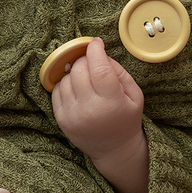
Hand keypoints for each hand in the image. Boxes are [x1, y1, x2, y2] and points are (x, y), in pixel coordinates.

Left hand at [52, 37, 148, 192]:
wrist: (113, 149)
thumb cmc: (126, 119)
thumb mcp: (134, 94)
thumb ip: (118, 71)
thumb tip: (98, 54)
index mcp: (111, 102)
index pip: (99, 68)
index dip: (95, 50)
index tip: (96, 43)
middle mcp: (89, 108)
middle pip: (79, 69)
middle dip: (85, 59)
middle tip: (93, 62)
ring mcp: (72, 114)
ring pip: (66, 78)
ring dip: (75, 72)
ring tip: (87, 79)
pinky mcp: (61, 118)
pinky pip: (56, 90)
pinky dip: (66, 83)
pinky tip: (77, 89)